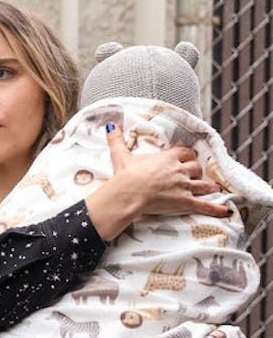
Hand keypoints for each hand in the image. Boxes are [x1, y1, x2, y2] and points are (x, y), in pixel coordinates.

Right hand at [86, 124, 228, 239]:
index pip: (186, 153)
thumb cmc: (125, 175)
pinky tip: (226, 211)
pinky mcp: (184, 202)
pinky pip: (205, 205)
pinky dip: (216, 209)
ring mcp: (184, 186)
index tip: (187, 158)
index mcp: (168, 157)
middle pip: (196, 168)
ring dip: (209, 187)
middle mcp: (179, 170)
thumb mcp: (120, 155)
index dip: (188, 156)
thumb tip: (111, 126)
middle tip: (195, 176)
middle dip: (196, 172)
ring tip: (213, 189)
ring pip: (204, 185)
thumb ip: (117, 139)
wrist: (128, 194)